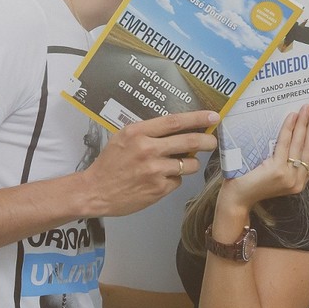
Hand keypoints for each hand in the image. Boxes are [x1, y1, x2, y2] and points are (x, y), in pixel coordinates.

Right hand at [81, 110, 218, 216]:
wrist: (95, 191)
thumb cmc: (110, 164)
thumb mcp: (124, 138)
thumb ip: (148, 132)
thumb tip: (179, 129)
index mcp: (138, 133)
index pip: (175, 121)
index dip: (198, 118)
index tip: (213, 116)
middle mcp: (148, 149)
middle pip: (189, 141)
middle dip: (207, 141)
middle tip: (212, 142)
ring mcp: (154, 170)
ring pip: (189, 164)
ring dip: (190, 163)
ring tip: (179, 164)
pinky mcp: (158, 189)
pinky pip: (178, 181)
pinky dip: (174, 179)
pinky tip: (160, 179)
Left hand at [219, 105, 308, 212]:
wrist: (238, 199)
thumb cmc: (253, 184)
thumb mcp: (276, 174)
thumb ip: (287, 162)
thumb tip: (295, 135)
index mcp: (300, 182)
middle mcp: (298, 182)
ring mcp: (289, 177)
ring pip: (300, 144)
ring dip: (304, 124)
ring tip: (306, 109)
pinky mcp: (277, 171)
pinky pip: (285, 144)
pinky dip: (289, 128)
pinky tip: (292, 117)